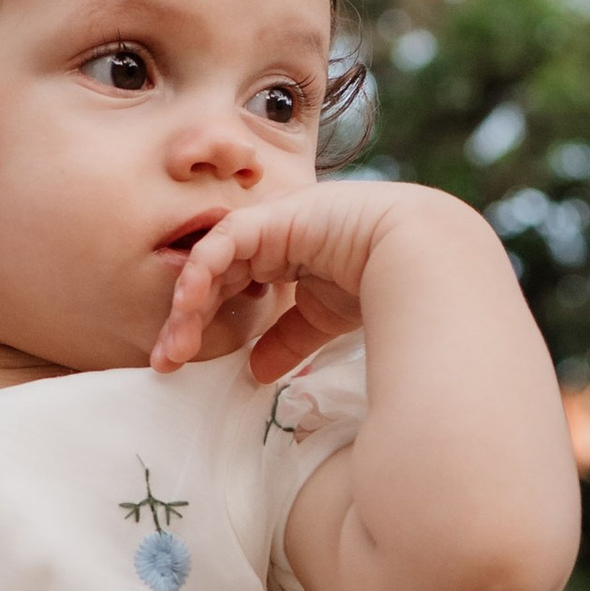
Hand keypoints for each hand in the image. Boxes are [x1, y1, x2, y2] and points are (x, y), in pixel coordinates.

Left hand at [150, 176, 436, 381]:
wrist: (424, 258)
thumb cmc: (387, 287)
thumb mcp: (321, 323)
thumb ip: (287, 342)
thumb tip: (255, 373)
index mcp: (284, 260)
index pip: (228, 291)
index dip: (201, 325)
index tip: (178, 366)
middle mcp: (271, 239)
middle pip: (211, 278)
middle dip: (185, 322)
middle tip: (165, 362)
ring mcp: (270, 223)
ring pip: (211, 261)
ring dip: (188, 304)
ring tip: (173, 344)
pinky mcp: (272, 216)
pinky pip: (225, 241)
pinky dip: (203, 272)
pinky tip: (189, 305)